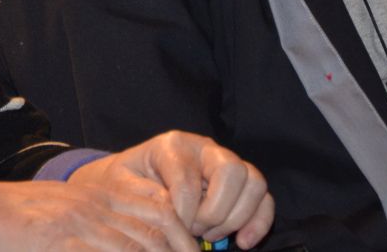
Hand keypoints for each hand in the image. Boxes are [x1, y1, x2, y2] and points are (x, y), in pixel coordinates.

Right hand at [0, 179, 198, 249]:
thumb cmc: (19, 218)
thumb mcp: (66, 210)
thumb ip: (97, 218)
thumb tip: (127, 239)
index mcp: (98, 195)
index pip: (157, 208)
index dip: (182, 233)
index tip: (192, 250)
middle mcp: (95, 207)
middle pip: (154, 230)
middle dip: (179, 250)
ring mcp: (79, 225)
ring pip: (135, 245)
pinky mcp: (61, 242)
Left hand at [70, 132, 273, 249]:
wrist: (131, 181)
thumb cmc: (126, 183)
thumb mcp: (121, 185)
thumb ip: (142, 195)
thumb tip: (170, 212)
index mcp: (173, 145)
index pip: (188, 181)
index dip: (183, 214)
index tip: (173, 229)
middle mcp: (204, 148)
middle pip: (231, 172)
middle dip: (214, 211)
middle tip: (194, 229)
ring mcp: (226, 163)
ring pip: (254, 183)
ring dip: (234, 218)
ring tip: (211, 235)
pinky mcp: (241, 183)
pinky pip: (265, 198)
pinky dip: (259, 223)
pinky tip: (243, 242)